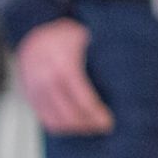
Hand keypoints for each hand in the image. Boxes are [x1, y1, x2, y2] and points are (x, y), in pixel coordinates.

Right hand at [15, 19, 113, 134]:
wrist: (35, 29)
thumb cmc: (65, 35)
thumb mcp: (86, 39)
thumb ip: (100, 58)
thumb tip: (128, 77)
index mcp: (64, 65)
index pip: (82, 99)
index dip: (96, 114)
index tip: (108, 122)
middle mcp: (46, 79)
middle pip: (69, 113)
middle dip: (87, 124)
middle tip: (103, 127)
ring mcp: (34, 88)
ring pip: (54, 119)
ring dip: (74, 128)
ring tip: (90, 128)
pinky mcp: (28, 94)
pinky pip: (42, 117)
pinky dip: (58, 125)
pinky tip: (73, 125)